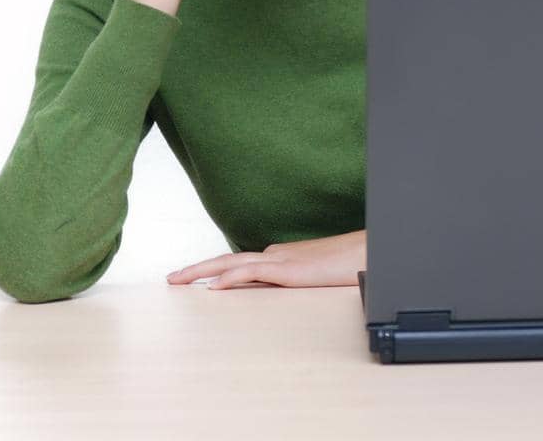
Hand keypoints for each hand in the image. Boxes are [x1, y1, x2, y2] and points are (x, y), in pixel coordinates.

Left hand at [166, 230, 366, 289]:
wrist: (371, 252)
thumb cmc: (350, 264)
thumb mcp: (317, 278)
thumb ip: (297, 282)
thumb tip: (284, 291)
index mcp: (281, 258)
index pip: (238, 264)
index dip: (213, 270)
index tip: (193, 279)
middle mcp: (276, 255)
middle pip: (227, 261)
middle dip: (197, 270)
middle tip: (171, 279)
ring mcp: (282, 260)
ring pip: (232, 264)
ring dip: (202, 272)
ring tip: (178, 280)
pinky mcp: (290, 269)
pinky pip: (254, 272)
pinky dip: (231, 278)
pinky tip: (214, 287)